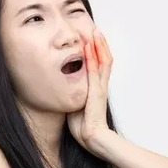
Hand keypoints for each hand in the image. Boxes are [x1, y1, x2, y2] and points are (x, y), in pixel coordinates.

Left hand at [68, 27, 113, 151]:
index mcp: (96, 88)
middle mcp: (100, 85)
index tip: (91, 39)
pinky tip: (88, 47)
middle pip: (104, 59)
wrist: (92, 138)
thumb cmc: (83, 126)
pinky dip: (92, 57)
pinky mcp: (97, 92)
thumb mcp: (76, 106)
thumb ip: (73, 96)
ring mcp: (100, 88)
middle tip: (95, 29)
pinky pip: (95, 70)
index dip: (97, 51)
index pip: (99, 65)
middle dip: (100, 44)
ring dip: (99, 45)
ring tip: (95, 32)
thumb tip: (63, 90)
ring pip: (103, 61)